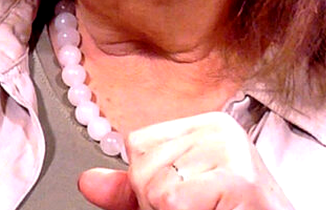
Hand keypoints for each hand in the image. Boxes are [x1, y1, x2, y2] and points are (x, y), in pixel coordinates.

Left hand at [78, 111, 293, 209]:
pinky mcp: (238, 178)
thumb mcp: (172, 200)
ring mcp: (231, 149)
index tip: (188, 198)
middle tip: (200, 208)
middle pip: (143, 167)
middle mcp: (219, 128)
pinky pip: (172, 200)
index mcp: (205, 125)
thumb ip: (132, 190)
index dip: (149, 184)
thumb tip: (87, 182)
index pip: (138, 144)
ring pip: (154, 188)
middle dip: (159, 203)